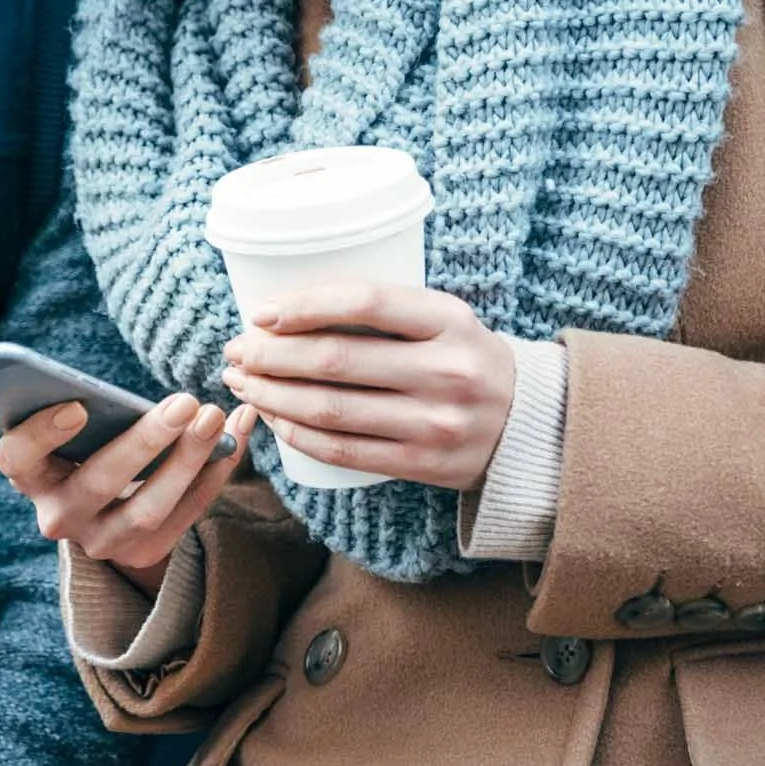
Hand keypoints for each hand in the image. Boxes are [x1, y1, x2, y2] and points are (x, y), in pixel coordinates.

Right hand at [0, 393, 252, 593]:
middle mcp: (58, 516)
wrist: (103, 506)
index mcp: (29, 475)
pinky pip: (186, 515)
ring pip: (148, 508)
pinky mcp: (142, 553)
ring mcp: (101, 541)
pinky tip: (236, 434)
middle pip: (99, 482)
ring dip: (189, 460)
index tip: (77, 407)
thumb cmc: (86, 443)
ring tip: (215, 418)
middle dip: (146, 441)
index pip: (18, 458)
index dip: (42, 434)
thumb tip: (120, 388)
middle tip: (186, 402)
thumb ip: (85, 407)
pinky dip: (215, 472)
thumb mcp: (73, 429)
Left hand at [221, 283, 515, 489]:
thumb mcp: (444, 318)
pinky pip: (343, 451)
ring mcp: (435, 423)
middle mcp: (446, 371)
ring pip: (330, 409)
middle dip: (270, 355)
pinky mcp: (423, 464)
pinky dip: (299, 434)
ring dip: (273, 395)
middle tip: (237, 350)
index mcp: (450, 320)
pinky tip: (275, 418)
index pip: (365, 301)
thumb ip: (385, 309)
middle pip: (335, 360)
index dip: (304, 305)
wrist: (528, 424)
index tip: (262, 313)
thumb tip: (286, 310)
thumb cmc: (464, 356)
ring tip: (244, 382)